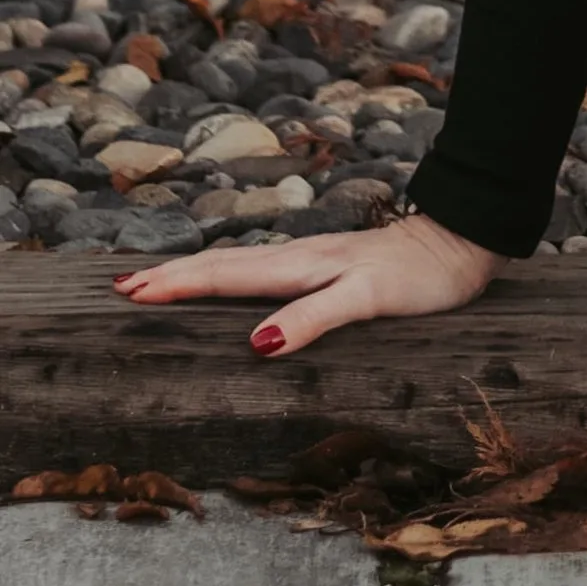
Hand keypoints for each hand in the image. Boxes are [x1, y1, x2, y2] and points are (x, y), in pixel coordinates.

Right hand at [115, 210, 503, 353]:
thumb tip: (257, 344)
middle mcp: (301, 258)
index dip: (178, 286)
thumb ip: (316, 317)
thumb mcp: (370, 298)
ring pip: (243, 264)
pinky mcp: (332, 265)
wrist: (464, 241)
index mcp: (301, 266)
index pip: (225, 277)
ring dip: (198, 272)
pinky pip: (267, 271)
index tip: (130, 293)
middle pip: (224, 266)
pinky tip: (233, 282)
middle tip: (122, 288)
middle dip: (173, 276)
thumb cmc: (423, 275)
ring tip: (158, 280)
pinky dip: (234, 275)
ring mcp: (315, 259)